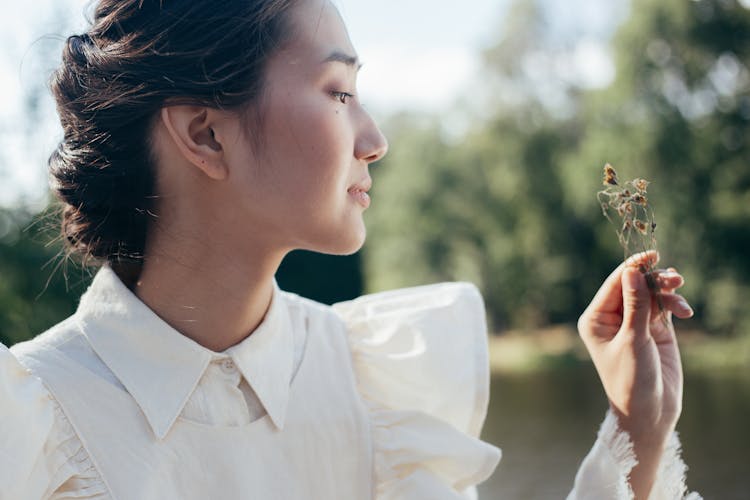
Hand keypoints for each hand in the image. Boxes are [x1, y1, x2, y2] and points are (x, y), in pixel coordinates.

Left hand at [577, 251, 692, 497]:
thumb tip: (632, 272)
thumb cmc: (632, 379)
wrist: (649, 411)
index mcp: (596, 319)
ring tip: (680, 295)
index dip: (632, 267)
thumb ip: (635, 306)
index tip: (651, 255)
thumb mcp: (633, 340)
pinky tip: (684, 311)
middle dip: (654, 279)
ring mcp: (634, 322)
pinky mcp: (654, 329)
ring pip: (651, 293)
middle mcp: (613, 317)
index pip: (614, 284)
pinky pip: (664, 305)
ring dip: (667, 291)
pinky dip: (675, 304)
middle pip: (634, 284)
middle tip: (675, 279)